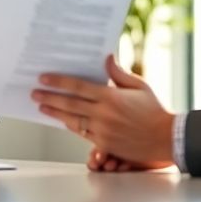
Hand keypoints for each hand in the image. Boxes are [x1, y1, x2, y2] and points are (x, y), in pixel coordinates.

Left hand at [33, 55, 175, 168]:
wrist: (166, 138)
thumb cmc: (154, 110)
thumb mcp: (139, 86)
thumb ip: (119, 73)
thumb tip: (106, 57)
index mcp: (111, 97)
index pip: (77, 87)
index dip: (58, 82)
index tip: (44, 78)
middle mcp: (103, 114)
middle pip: (69, 104)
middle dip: (49, 98)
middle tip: (34, 93)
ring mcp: (102, 131)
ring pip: (72, 121)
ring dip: (55, 113)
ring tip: (42, 107)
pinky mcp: (104, 144)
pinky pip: (82, 133)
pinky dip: (70, 125)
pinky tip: (62, 120)